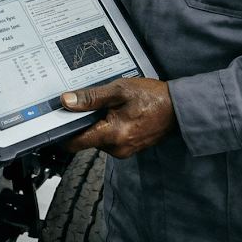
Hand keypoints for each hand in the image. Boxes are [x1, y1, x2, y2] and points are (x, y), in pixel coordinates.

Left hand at [60, 77, 176, 158]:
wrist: (179, 109)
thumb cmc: (153, 98)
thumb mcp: (119, 90)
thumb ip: (91, 98)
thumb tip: (67, 102)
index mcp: (111, 136)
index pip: (75, 143)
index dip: (65, 129)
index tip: (62, 117)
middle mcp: (116, 148)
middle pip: (86, 138)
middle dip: (86, 121)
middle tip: (97, 103)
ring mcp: (123, 150)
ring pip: (98, 137)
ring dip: (99, 122)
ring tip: (113, 106)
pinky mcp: (129, 148)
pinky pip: (110, 138)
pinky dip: (110, 126)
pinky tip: (120, 113)